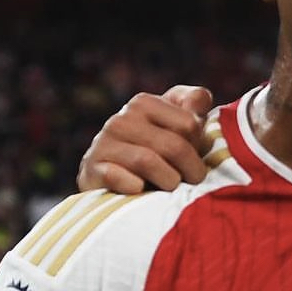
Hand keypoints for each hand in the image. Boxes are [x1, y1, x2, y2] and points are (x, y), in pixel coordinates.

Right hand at [77, 85, 213, 193]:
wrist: (111, 177)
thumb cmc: (157, 146)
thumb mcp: (178, 118)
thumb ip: (195, 101)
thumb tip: (200, 102)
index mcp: (144, 102)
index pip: (189, 124)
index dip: (200, 144)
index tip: (197, 154)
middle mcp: (121, 119)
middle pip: (173, 146)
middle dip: (192, 168)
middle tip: (194, 179)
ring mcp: (103, 144)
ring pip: (148, 162)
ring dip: (169, 180)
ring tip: (173, 186)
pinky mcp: (91, 170)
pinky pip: (117, 177)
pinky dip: (134, 186)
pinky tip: (141, 188)